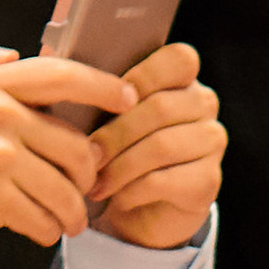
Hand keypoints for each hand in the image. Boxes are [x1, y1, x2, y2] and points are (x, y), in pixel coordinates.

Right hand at [0, 34, 117, 246]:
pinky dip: (49, 229)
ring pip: (64, 186)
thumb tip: (11, 55)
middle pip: (74, 143)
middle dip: (88, 171)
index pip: (61, 75)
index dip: (102, 85)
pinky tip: (43, 229)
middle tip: (86, 185)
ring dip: (74, 209)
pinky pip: (43, 217)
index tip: (128, 98)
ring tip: (72, 219)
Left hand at [87, 43, 223, 247]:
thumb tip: (56, 59)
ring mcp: (212, 142)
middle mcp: (204, 104)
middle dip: (114, 134)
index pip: (179, 60)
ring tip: (95, 182)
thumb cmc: (116, 151)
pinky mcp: (208, 181)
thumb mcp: (102, 115)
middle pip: (160, 108)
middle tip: (87, 155)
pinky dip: (131, 191)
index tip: (109, 101)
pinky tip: (117, 197)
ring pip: (161, 146)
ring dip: (119, 167)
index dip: (142, 77)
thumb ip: (93, 87)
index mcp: (182, 78)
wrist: (138, 209)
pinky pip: (164, 180)